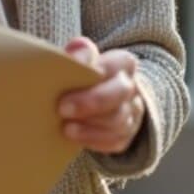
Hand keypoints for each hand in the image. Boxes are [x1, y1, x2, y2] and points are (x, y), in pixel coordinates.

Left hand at [59, 37, 145, 154]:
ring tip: (66, 128)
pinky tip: (76, 138)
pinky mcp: (126, 135)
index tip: (68, 77)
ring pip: (119, 121)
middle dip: (91, 102)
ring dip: (91, 126)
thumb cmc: (81, 75)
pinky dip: (94, 141)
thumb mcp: (80, 58)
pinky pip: (116, 141)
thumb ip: (78, 52)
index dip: (94, 71)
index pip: (117, 64)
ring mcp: (131, 113)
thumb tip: (76, 54)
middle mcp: (131, 87)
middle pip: (121, 93)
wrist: (92, 98)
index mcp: (123, 63)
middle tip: (62, 108)